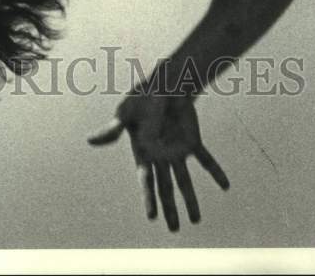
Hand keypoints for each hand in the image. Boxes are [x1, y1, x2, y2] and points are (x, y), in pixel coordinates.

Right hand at [88, 92, 229, 231]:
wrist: (163, 84)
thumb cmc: (141, 99)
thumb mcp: (125, 113)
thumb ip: (112, 130)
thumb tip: (90, 141)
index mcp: (144, 152)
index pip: (147, 180)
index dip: (149, 199)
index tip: (151, 217)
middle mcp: (160, 156)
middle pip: (166, 188)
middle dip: (170, 209)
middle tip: (174, 229)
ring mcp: (177, 150)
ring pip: (185, 181)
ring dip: (190, 199)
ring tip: (195, 219)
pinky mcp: (192, 142)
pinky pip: (205, 160)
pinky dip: (215, 172)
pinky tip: (225, 186)